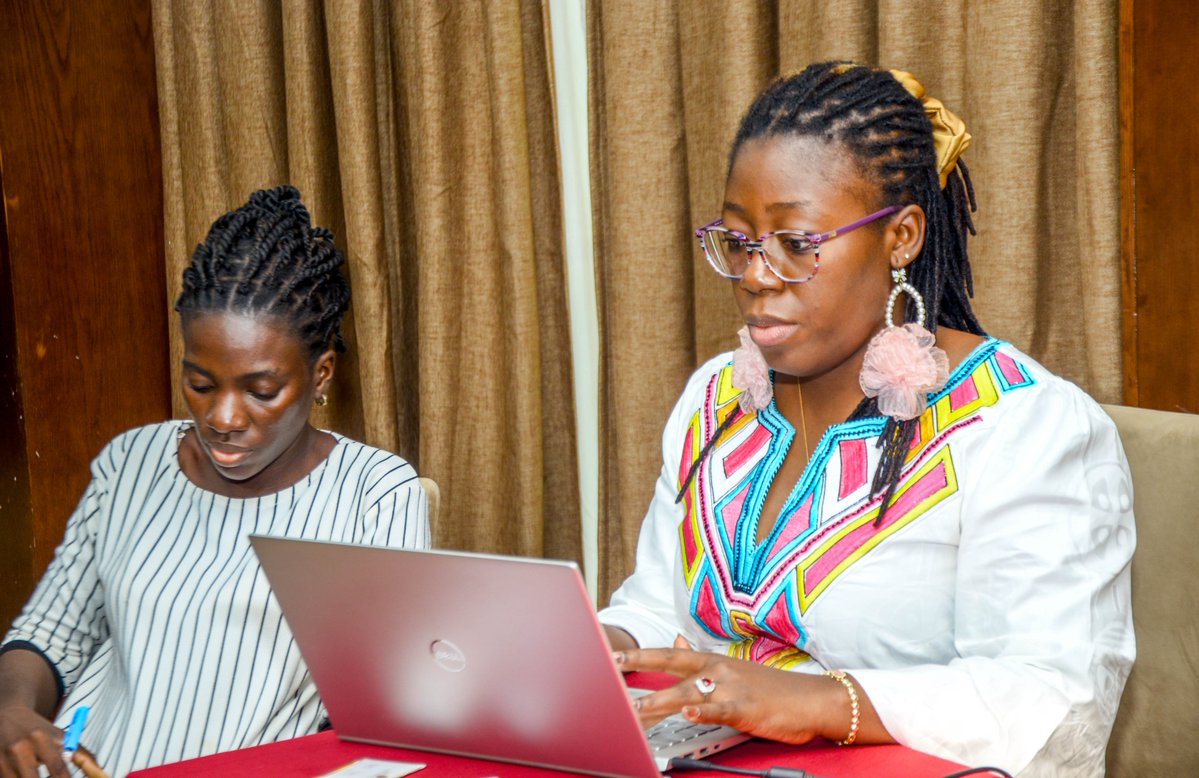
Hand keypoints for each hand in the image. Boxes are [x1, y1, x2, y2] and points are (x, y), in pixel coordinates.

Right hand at [0, 705, 107, 777]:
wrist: (6, 715)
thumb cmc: (38, 730)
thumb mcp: (59, 736)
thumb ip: (81, 754)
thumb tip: (102, 772)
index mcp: (41, 738)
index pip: (57, 768)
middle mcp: (20, 748)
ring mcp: (3, 759)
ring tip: (36, 775)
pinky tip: (22, 774)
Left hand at [613, 635, 851, 744]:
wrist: (812, 699)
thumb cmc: (771, 689)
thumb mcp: (732, 668)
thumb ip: (699, 659)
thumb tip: (676, 641)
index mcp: (713, 661)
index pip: (670, 655)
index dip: (641, 655)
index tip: (614, 656)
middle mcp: (718, 670)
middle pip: (673, 668)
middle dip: (641, 671)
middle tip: (613, 674)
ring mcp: (732, 688)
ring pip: (689, 692)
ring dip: (661, 701)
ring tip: (637, 709)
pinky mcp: (747, 708)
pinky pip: (721, 710)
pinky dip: (703, 712)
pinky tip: (687, 714)